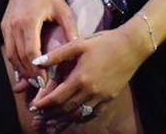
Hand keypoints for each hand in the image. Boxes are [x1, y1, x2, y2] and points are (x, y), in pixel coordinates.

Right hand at [1, 0, 77, 88]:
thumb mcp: (63, 9)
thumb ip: (70, 29)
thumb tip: (76, 49)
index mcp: (29, 21)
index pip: (30, 52)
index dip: (37, 69)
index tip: (46, 80)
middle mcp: (14, 24)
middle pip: (19, 57)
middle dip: (29, 73)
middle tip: (41, 85)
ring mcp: (6, 25)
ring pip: (11, 55)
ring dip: (21, 69)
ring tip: (34, 79)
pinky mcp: (3, 26)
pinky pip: (7, 49)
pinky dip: (15, 61)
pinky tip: (25, 68)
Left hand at [30, 0, 107, 131]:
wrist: (131, 47)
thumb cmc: (104, 42)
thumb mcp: (79, 44)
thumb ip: (57, 55)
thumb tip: (36, 62)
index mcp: (80, 77)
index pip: (57, 97)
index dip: (44, 104)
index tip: (34, 106)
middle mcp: (90, 91)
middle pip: (66, 109)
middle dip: (50, 115)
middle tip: (39, 118)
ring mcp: (101, 96)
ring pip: (79, 114)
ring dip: (63, 120)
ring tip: (52, 124)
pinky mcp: (110, 98)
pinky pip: (93, 114)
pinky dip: (81, 118)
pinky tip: (74, 119)